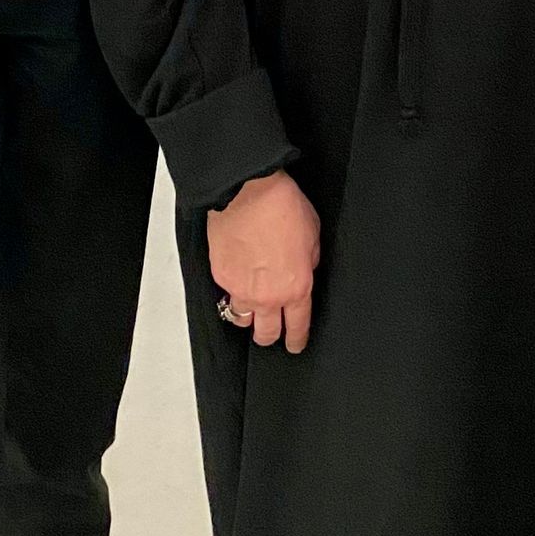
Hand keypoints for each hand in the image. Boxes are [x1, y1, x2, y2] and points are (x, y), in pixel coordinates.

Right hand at [207, 172, 320, 353]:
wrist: (248, 191)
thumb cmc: (281, 206)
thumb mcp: (313, 234)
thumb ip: (310, 261)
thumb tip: (305, 268)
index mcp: (296, 287)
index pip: (298, 327)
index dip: (297, 340)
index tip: (295, 344)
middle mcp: (268, 296)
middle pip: (266, 334)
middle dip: (270, 335)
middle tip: (272, 331)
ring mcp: (241, 289)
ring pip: (242, 320)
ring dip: (248, 316)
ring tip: (251, 307)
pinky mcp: (221, 277)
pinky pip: (226, 295)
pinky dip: (232, 292)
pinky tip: (237, 280)